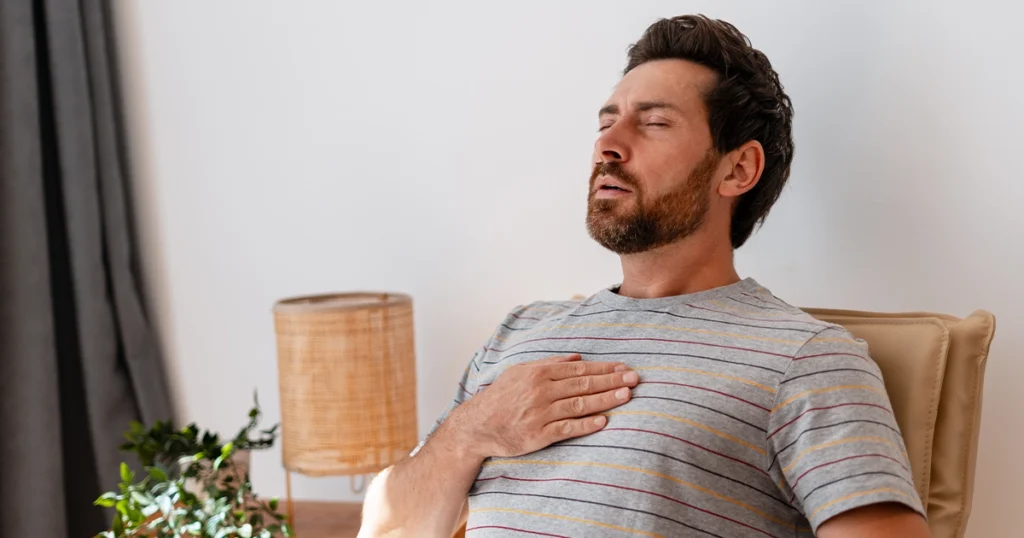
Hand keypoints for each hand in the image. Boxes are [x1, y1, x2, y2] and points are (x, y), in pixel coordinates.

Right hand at [448, 354, 638, 459]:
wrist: (478, 425)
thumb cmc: (501, 397)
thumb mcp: (520, 372)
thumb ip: (549, 364)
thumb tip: (577, 357)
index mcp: (538, 373)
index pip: (579, 369)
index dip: (603, 369)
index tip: (623, 368)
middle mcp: (541, 391)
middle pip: (583, 384)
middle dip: (611, 381)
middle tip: (634, 379)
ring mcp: (540, 413)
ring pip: (579, 405)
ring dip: (604, 400)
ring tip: (626, 396)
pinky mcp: (538, 435)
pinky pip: (567, 429)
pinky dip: (585, 425)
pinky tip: (603, 421)